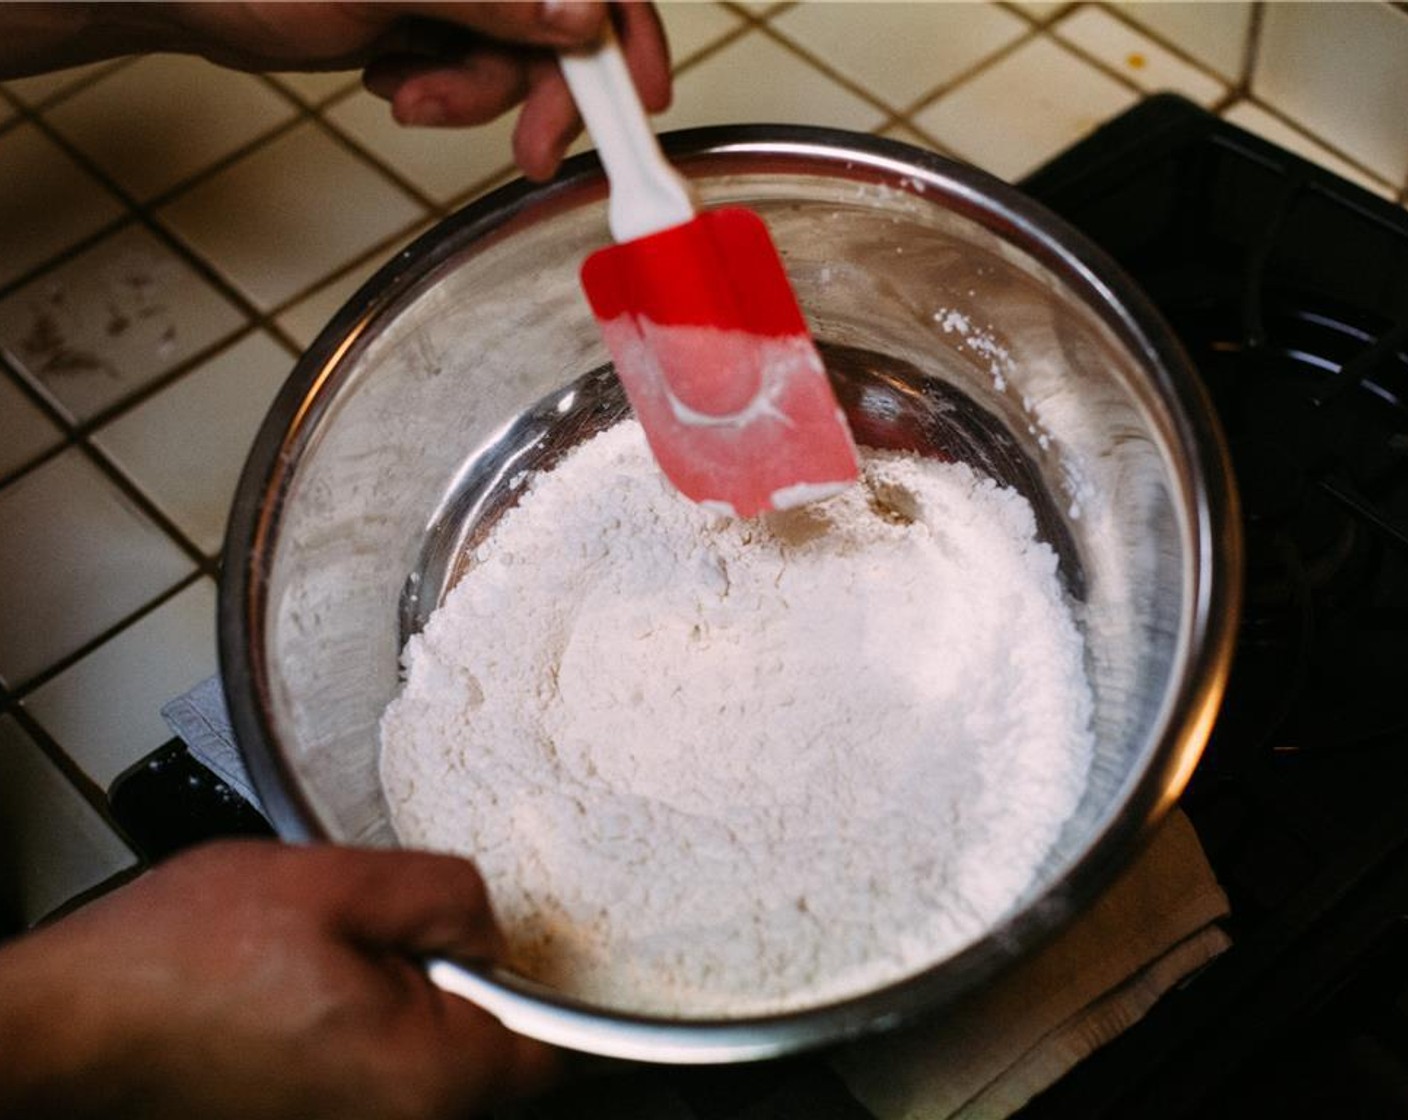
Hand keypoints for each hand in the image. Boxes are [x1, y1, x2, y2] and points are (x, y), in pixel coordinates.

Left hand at [0, 2, 671, 179]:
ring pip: (516, 55)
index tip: (638, 93)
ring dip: (474, 98)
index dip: (625, 28)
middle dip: (538, 89)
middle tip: (529, 150)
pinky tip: (392, 79)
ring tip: (409, 97)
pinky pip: (474, 68)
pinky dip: (445, 93)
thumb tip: (582, 19)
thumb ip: (490, 0)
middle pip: (561, 21)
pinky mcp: (433, 16)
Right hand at [0, 840, 555, 1119]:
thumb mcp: (339, 881)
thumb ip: (448, 896)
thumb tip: (493, 924)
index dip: (557, 980)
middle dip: (469, 972)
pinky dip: (373, 1015)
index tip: (537, 935)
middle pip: (496, 1047)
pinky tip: (314, 976)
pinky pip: (384, 1063)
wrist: (77, 1019)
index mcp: (428, 1070)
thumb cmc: (182, 960)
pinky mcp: (319, 1116)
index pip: (555, 1048)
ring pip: (434, 1049)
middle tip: (402, 919)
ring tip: (338, 945)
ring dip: (414, 989)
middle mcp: (403, 1119)